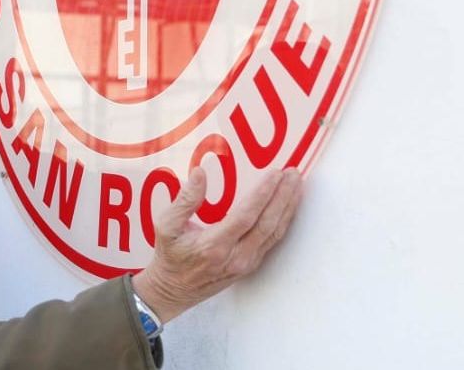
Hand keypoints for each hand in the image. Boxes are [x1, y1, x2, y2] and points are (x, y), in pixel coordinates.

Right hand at [131, 167, 303, 323]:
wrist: (173, 291)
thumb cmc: (169, 256)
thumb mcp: (166, 226)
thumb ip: (184, 199)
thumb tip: (200, 172)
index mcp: (214, 246)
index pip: (245, 216)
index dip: (263, 194)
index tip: (275, 172)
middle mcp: (235, 257)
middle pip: (267, 224)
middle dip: (283, 196)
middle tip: (293, 172)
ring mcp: (246, 263)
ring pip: (274, 233)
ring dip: (288, 206)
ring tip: (297, 184)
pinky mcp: (250, 265)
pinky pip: (272, 240)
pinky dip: (283, 220)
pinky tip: (289, 205)